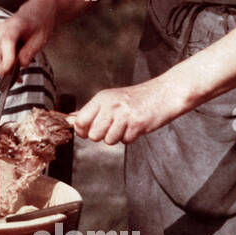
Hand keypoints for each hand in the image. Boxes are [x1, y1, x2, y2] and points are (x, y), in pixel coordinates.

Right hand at [0, 0, 56, 75]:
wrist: (37, 10)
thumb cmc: (40, 23)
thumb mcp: (42, 38)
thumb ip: (29, 52)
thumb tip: (21, 65)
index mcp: (15, 25)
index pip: (6, 42)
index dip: (7, 59)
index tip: (11, 73)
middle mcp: (1, 29)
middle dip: (1, 70)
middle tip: (16, 79)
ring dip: (0, 68)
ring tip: (16, 75)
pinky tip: (11, 67)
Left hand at [71, 78, 187, 144]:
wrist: (164, 93)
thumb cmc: (136, 98)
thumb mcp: (111, 99)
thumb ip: (92, 110)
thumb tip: (71, 118)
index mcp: (101, 98)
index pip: (80, 121)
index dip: (83, 131)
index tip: (89, 131)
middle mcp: (110, 105)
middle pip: (93, 135)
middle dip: (102, 136)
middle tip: (113, 127)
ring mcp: (124, 115)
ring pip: (109, 140)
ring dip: (117, 137)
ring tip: (126, 125)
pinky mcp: (137, 124)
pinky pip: (126, 141)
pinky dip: (130, 137)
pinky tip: (136, 126)